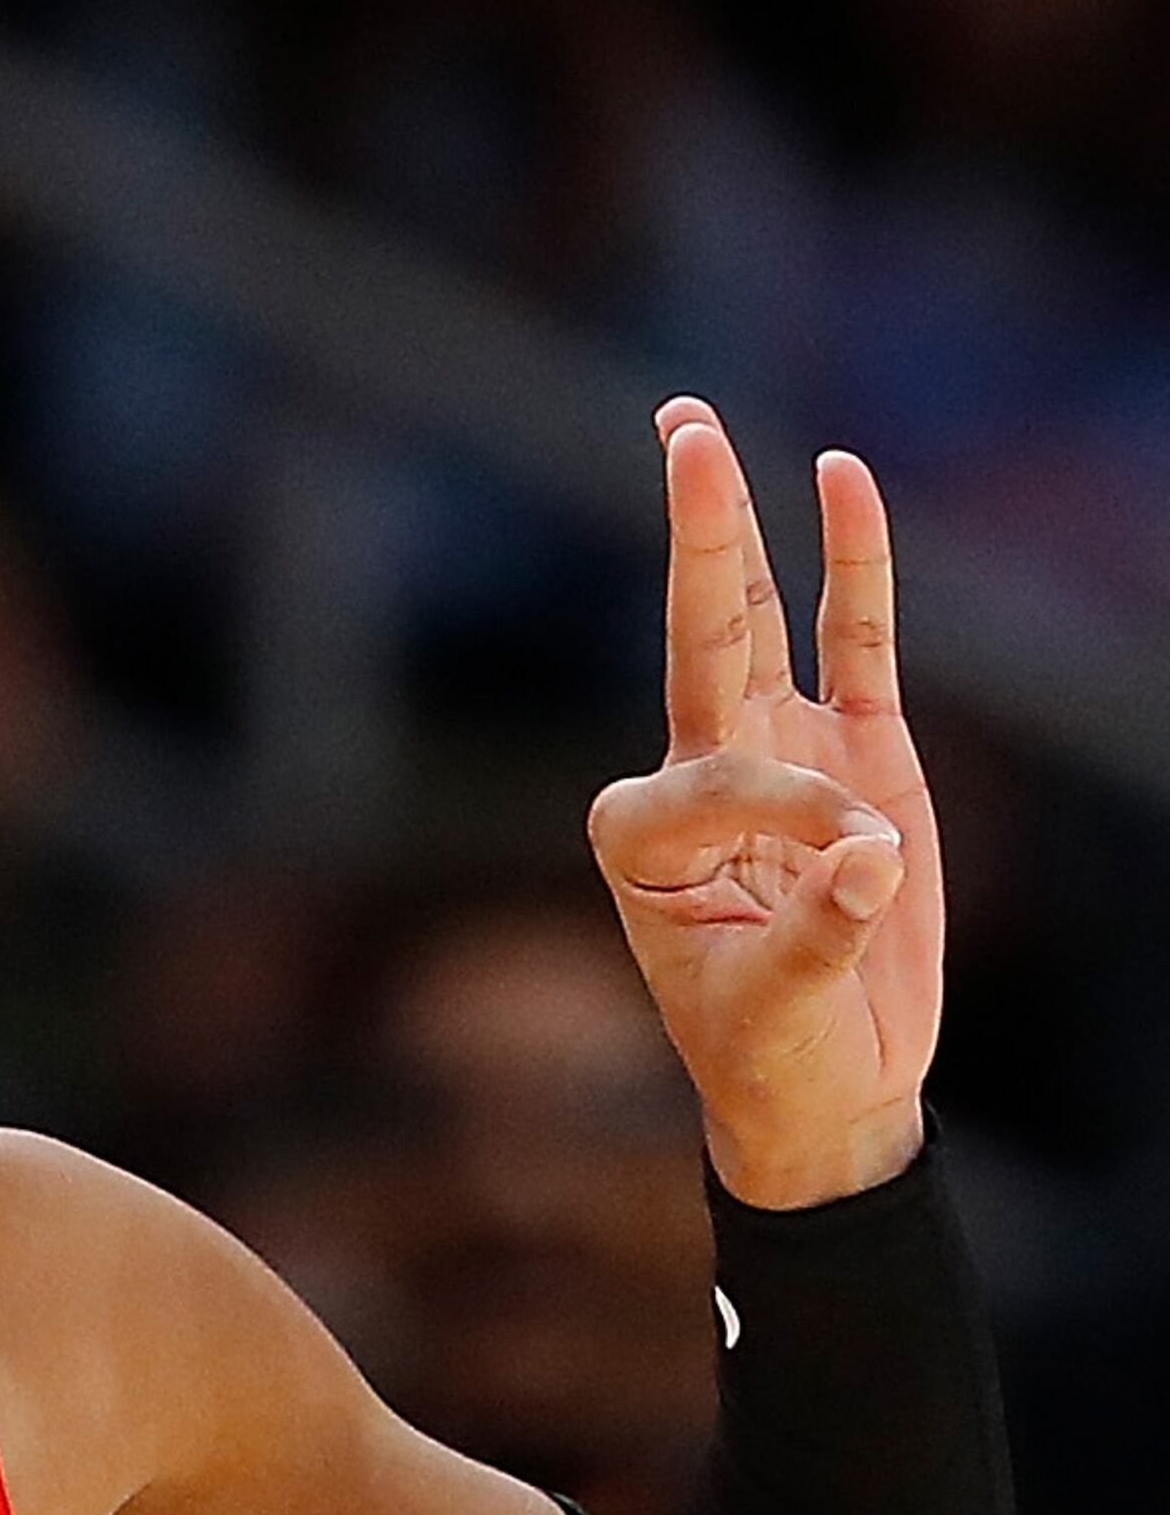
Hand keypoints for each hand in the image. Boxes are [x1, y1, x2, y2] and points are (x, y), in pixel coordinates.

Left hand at [588, 400, 939, 1208]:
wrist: (825, 1087)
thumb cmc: (775, 1055)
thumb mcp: (778, 1012)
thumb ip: (818, 937)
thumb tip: (869, 862)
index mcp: (644, 837)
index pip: (721, 778)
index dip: (791, 817)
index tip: (857, 882)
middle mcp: (698, 775)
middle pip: (697, 632)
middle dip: (695, 534)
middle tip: (679, 427)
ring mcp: (776, 750)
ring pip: (759, 619)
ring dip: (735, 528)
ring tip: (700, 430)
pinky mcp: (854, 754)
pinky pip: (853, 640)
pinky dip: (852, 564)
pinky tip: (839, 481)